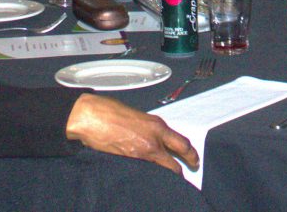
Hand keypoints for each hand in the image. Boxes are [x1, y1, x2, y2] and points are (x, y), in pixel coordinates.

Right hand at [65, 94, 198, 174]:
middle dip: (184, 169)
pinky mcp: (129, 160)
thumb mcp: (138, 116)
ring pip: (162, 168)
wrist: (91, 117)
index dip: (191, 154)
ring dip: (167, 172)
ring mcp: (142, 152)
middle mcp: (154, 140)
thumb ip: (150, 129)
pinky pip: (146, 170)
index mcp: (157, 125)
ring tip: (170, 176)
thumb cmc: (110, 111)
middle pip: (176, 161)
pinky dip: (150, 173)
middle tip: (188, 171)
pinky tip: (150, 174)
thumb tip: (155, 138)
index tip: (194, 159)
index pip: (183, 143)